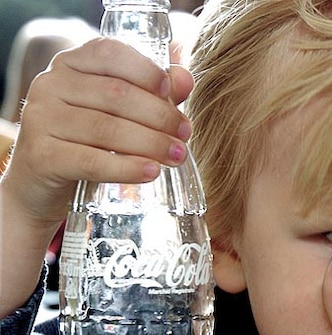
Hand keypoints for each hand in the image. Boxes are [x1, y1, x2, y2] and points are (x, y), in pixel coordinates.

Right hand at [2, 37, 193, 226]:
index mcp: (72, 63)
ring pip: (106, 128)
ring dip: (150, 143)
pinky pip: (91, 161)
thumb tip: (185, 78)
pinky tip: (151, 172)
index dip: (146, 70)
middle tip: (185, 135)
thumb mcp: (121, 112)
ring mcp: (41, 118)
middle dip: (159, 115)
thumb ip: (155, 93)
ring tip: (177, 156)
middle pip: (115, 94)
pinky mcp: (41, 155)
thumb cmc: (90, 139)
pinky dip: (127, 168)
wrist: (45, 180)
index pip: (110, 53)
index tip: (172, 93)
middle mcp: (51, 84)